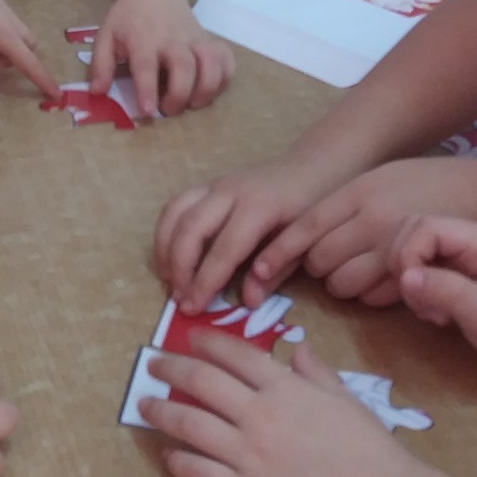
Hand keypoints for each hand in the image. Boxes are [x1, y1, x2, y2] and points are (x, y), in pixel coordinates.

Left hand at [0, 0, 59, 100]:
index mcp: (6, 34)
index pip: (30, 62)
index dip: (43, 80)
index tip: (57, 95)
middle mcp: (10, 18)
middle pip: (28, 44)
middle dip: (21, 58)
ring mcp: (1, 4)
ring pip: (16, 31)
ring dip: (5, 44)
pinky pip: (3, 19)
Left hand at [92, 0, 233, 117]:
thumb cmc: (129, 16)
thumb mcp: (106, 35)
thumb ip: (101, 64)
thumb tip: (97, 92)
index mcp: (143, 39)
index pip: (146, 66)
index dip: (148, 90)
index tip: (148, 111)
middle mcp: (172, 39)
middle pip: (185, 67)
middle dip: (180, 94)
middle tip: (169, 110)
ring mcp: (194, 39)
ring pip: (211, 64)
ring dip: (206, 89)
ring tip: (193, 104)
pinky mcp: (209, 39)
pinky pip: (226, 58)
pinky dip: (225, 76)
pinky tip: (212, 88)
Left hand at [139, 330, 425, 476]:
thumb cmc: (372, 452)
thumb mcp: (347, 400)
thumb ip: (316, 373)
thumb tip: (297, 350)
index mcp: (285, 389)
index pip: (234, 355)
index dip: (206, 343)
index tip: (188, 338)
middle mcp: (259, 416)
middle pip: (200, 382)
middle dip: (170, 369)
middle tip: (152, 365)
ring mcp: (247, 456)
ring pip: (188, 425)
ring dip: (160, 412)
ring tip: (144, 406)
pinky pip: (197, 473)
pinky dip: (176, 462)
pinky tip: (168, 457)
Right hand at [155, 153, 345, 311]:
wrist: (310, 168)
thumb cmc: (312, 207)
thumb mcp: (303, 242)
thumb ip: (276, 271)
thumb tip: (248, 302)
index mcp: (259, 207)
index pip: (224, 249)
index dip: (205, 281)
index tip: (192, 308)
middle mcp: (230, 192)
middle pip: (190, 228)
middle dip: (179, 267)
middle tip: (179, 298)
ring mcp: (214, 185)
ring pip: (175, 213)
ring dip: (164, 249)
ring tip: (168, 279)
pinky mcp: (206, 186)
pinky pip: (175, 206)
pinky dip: (165, 232)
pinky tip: (169, 257)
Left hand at [245, 158, 476, 309]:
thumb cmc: (427, 183)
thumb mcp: (380, 180)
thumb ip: (344, 204)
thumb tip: (302, 234)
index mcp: (359, 193)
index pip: (305, 228)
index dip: (277, 254)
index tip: (257, 272)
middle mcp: (373, 221)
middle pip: (319, 260)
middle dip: (315, 268)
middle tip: (328, 262)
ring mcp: (394, 250)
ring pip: (342, 284)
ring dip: (341, 284)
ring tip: (358, 269)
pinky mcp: (414, 274)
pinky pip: (372, 297)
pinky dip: (369, 294)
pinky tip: (382, 280)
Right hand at [392, 215, 476, 384]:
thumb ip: (446, 291)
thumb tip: (405, 276)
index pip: (424, 227)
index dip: (408, 255)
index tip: (415, 294)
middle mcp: (468, 241)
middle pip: (412, 232)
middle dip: (403, 266)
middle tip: (421, 304)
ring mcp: (460, 257)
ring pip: (411, 250)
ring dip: (408, 281)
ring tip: (430, 312)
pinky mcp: (453, 275)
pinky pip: (418, 270)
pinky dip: (416, 292)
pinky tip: (434, 315)